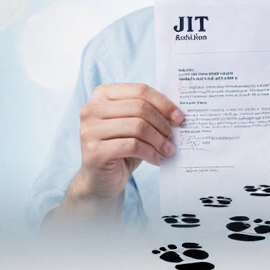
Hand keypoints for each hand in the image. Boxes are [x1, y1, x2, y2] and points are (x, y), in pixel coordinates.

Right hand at [68, 83, 182, 201]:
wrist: (100, 178)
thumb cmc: (119, 148)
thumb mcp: (132, 125)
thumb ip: (146, 113)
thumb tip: (176, 112)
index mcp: (102, 95)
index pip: (140, 90)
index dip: (163, 103)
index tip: (179, 117)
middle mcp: (91, 109)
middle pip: (139, 108)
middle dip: (162, 123)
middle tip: (172, 137)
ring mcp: (90, 130)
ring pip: (137, 127)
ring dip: (158, 140)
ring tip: (167, 150)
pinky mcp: (95, 151)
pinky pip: (132, 146)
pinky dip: (150, 153)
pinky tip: (156, 159)